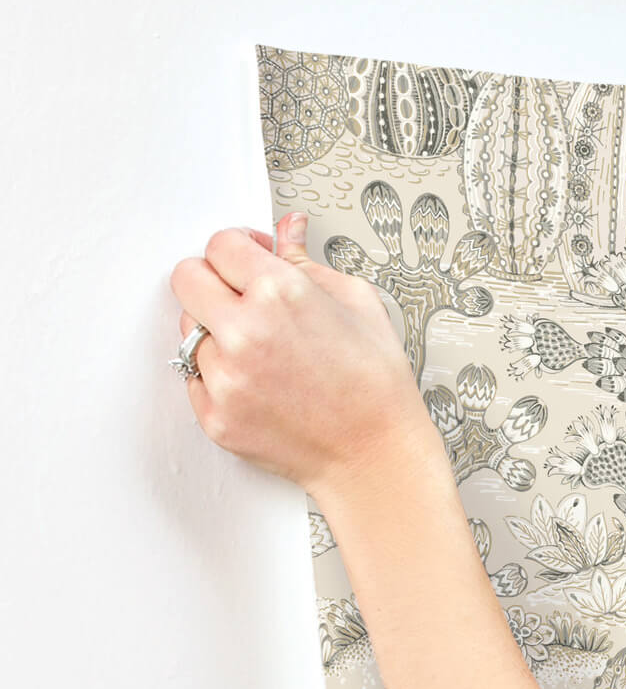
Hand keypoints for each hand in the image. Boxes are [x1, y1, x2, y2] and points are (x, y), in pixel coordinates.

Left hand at [168, 211, 434, 498]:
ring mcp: (226, 378)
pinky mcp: (216, 417)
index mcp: (281, 293)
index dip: (238, 248)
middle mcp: (245, 332)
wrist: (376, 456)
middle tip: (240, 296)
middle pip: (187, 278)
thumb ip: (308, 262)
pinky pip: (195, 379)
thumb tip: (287, 232)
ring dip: (217, 334)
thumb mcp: (358, 304)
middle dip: (212, 280)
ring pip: (190, 332)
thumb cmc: (376, 388)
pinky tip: (259, 383)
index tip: (248, 259)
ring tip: (262, 352)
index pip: (220, 244)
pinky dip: (220, 377)